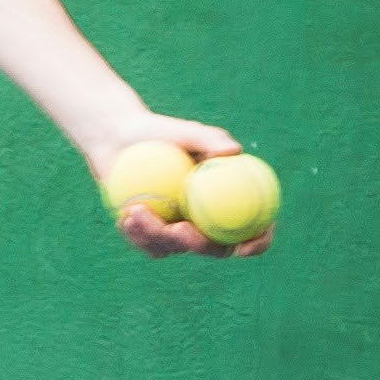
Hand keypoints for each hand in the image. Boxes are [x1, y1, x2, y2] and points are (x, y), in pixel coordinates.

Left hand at [87, 109, 269, 257]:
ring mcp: (180, 233)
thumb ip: (210, 139)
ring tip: (136, 210)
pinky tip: (125, 218)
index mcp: (228, 203)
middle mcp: (208, 223)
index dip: (257, 243)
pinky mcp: (152, 237)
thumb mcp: (185, 131)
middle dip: (198, 245)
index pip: (254, 229)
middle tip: (179, 229)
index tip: (245, 244)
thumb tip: (234, 150)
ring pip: (174, 247)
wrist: (123, 138)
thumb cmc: (162, 132)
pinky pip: (148, 244)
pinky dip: (137, 234)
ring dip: (155, 234)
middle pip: (213, 249)